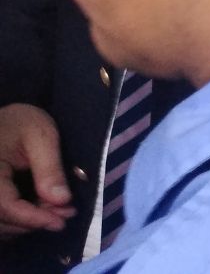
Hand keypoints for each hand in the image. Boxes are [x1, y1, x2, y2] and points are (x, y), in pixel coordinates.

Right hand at [0, 104, 73, 237]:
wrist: (6, 120)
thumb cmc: (22, 123)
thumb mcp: (41, 136)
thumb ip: (50, 168)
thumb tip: (62, 200)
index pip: (4, 206)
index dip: (32, 218)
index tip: (61, 221)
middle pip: (2, 219)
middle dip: (35, 221)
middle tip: (68, 214)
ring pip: (1, 223)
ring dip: (29, 223)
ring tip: (60, 211)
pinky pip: (0, 218)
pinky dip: (20, 220)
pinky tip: (42, 211)